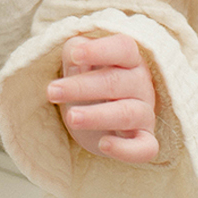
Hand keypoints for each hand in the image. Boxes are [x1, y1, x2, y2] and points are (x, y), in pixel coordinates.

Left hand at [46, 33, 158, 163]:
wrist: (98, 117)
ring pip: (127, 113)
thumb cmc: (90, 81)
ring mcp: (145, 113)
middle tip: (52, 91)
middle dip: (83, 87)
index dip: (100, 50)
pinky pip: (144, 148)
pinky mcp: (144, 140)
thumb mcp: (79, 62)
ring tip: (71, 117)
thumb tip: (74, 52)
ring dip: (98, 116)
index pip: (123, 48)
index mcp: (129, 59)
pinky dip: (127, 149)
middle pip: (117, 82)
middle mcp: (141, 84)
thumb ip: (76, 51)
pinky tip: (104, 145)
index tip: (74, 55)